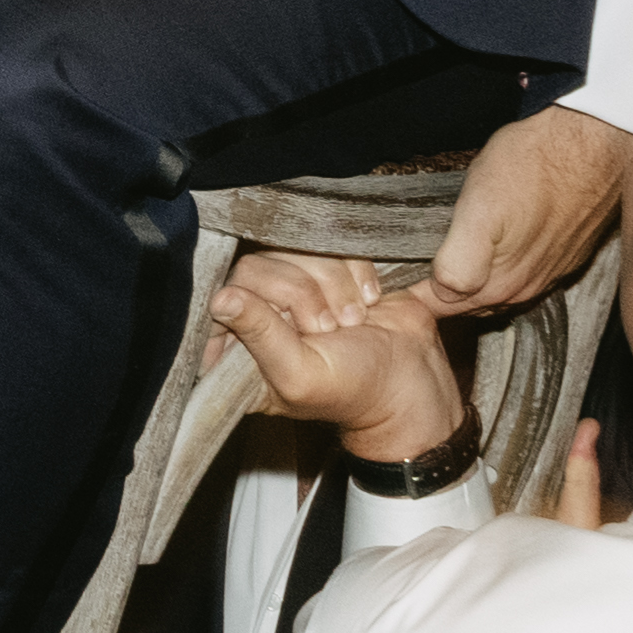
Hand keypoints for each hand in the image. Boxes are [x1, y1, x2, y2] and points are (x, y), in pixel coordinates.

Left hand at [208, 251, 475, 473]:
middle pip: (258, 265)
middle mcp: (259, 310)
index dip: (259, 305)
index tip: (294, 332)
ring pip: (296, 248)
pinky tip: (368, 300)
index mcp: (237, 346)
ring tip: (353, 320)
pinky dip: (356, 270)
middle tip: (330, 330)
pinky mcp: (330, 267)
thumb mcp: (298, 374)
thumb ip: (260, 335)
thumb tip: (221, 300)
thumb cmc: (352, 390)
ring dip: (335, 285)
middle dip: (303, 295)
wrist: (410, 381)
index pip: (225, 295)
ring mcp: (294, 285)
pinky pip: (330, 242)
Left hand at [425, 102, 632, 313]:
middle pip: (466, 303)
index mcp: (498, 285)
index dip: (412, 294)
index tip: (390, 281)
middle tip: (410, 268)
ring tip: (446, 257)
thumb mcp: (481, 208)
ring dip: (471, 280)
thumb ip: (459, 261)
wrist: (594, 141)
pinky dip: (500, 267)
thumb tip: (439, 291)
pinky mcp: (563, 255)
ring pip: (494, 289)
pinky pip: (522, 273)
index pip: (439, 306)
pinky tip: (493, 245)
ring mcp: (547, 274)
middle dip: (438, 293)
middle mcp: (524, 289)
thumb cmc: (536, 164)